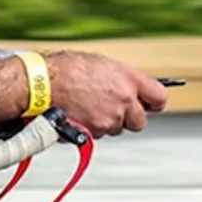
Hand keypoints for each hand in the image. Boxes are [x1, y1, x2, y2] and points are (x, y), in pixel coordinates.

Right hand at [40, 51, 168, 136]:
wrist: (42, 84)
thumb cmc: (66, 70)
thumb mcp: (102, 65)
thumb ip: (121, 79)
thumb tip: (127, 87)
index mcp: (130, 80)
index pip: (159, 97)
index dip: (153, 103)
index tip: (149, 104)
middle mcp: (124, 101)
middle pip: (139, 122)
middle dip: (128, 118)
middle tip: (114, 109)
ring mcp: (110, 119)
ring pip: (116, 129)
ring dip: (107, 122)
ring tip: (88, 108)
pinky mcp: (94, 133)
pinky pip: (98, 135)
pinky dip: (91, 129)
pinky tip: (79, 114)